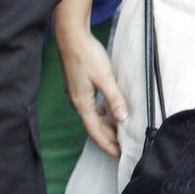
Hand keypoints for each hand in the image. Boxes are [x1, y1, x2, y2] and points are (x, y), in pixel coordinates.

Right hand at [55, 22, 128, 156]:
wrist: (72, 38)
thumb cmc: (87, 56)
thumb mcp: (105, 77)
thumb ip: (114, 98)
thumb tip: (123, 118)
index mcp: (82, 104)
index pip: (96, 132)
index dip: (108, 145)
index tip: (119, 155)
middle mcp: (77, 102)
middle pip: (94, 127)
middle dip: (108, 138)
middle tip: (122, 147)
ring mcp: (77, 95)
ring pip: (93, 117)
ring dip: (105, 126)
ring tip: (118, 132)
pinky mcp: (79, 87)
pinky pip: (91, 106)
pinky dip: (101, 113)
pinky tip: (108, 111)